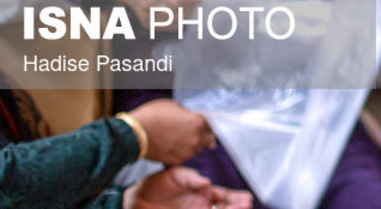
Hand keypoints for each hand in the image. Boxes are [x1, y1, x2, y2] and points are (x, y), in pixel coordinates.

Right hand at [99, 0, 194, 29]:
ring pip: (173, 22)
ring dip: (186, 16)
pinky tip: (181, 14)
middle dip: (190, 8)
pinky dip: (178, 22)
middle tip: (195, 2)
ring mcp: (146, 17)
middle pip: (176, 13)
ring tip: (189, 7)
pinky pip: (168, 27)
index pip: (175, 1)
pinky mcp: (147, 23)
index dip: (189, 1)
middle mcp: (147, 5)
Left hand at [123, 166, 251, 208]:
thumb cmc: (154, 186)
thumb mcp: (173, 175)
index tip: (246, 199)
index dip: (235, 198)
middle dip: (236, 207)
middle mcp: (201, 205)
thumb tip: (206, 183)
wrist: (134, 201)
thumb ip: (190, 178)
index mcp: (202, 192)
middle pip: (224, 208)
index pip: (223, 196)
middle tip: (245, 206)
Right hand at [129, 99, 216, 164]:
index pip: (210, 124)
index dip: (206, 125)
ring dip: (192, 146)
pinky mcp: (176, 161)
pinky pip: (184, 158)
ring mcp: (187, 151)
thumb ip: (186, 113)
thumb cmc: (152, 116)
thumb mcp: (173, 106)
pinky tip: (173, 148)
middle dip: (204, 137)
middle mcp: (196, 138)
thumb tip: (188, 117)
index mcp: (198, 121)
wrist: (134, 134)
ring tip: (181, 141)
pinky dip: (181, 154)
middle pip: (208, 139)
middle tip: (195, 135)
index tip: (203, 126)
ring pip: (196, 150)